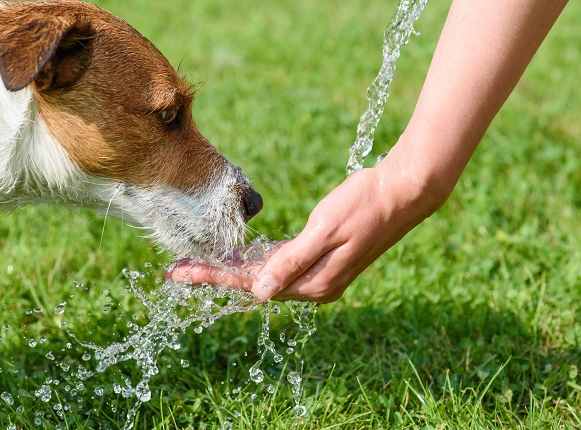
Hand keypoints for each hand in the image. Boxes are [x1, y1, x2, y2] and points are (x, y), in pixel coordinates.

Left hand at [167, 150, 441, 302]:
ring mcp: (319, 274)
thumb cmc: (365, 204)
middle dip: (215, 275)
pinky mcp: (322, 259)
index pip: (253, 284)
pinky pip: (281, 264)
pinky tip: (236, 254)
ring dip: (233, 268)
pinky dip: (256, 260)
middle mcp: (314, 285)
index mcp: (314, 283)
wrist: (403, 190)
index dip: (215, 277)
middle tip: (176, 270)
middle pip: (254, 284)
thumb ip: (292, 262)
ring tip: (197, 263)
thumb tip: (258, 292)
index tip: (182, 273)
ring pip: (265, 275)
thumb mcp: (326, 230)